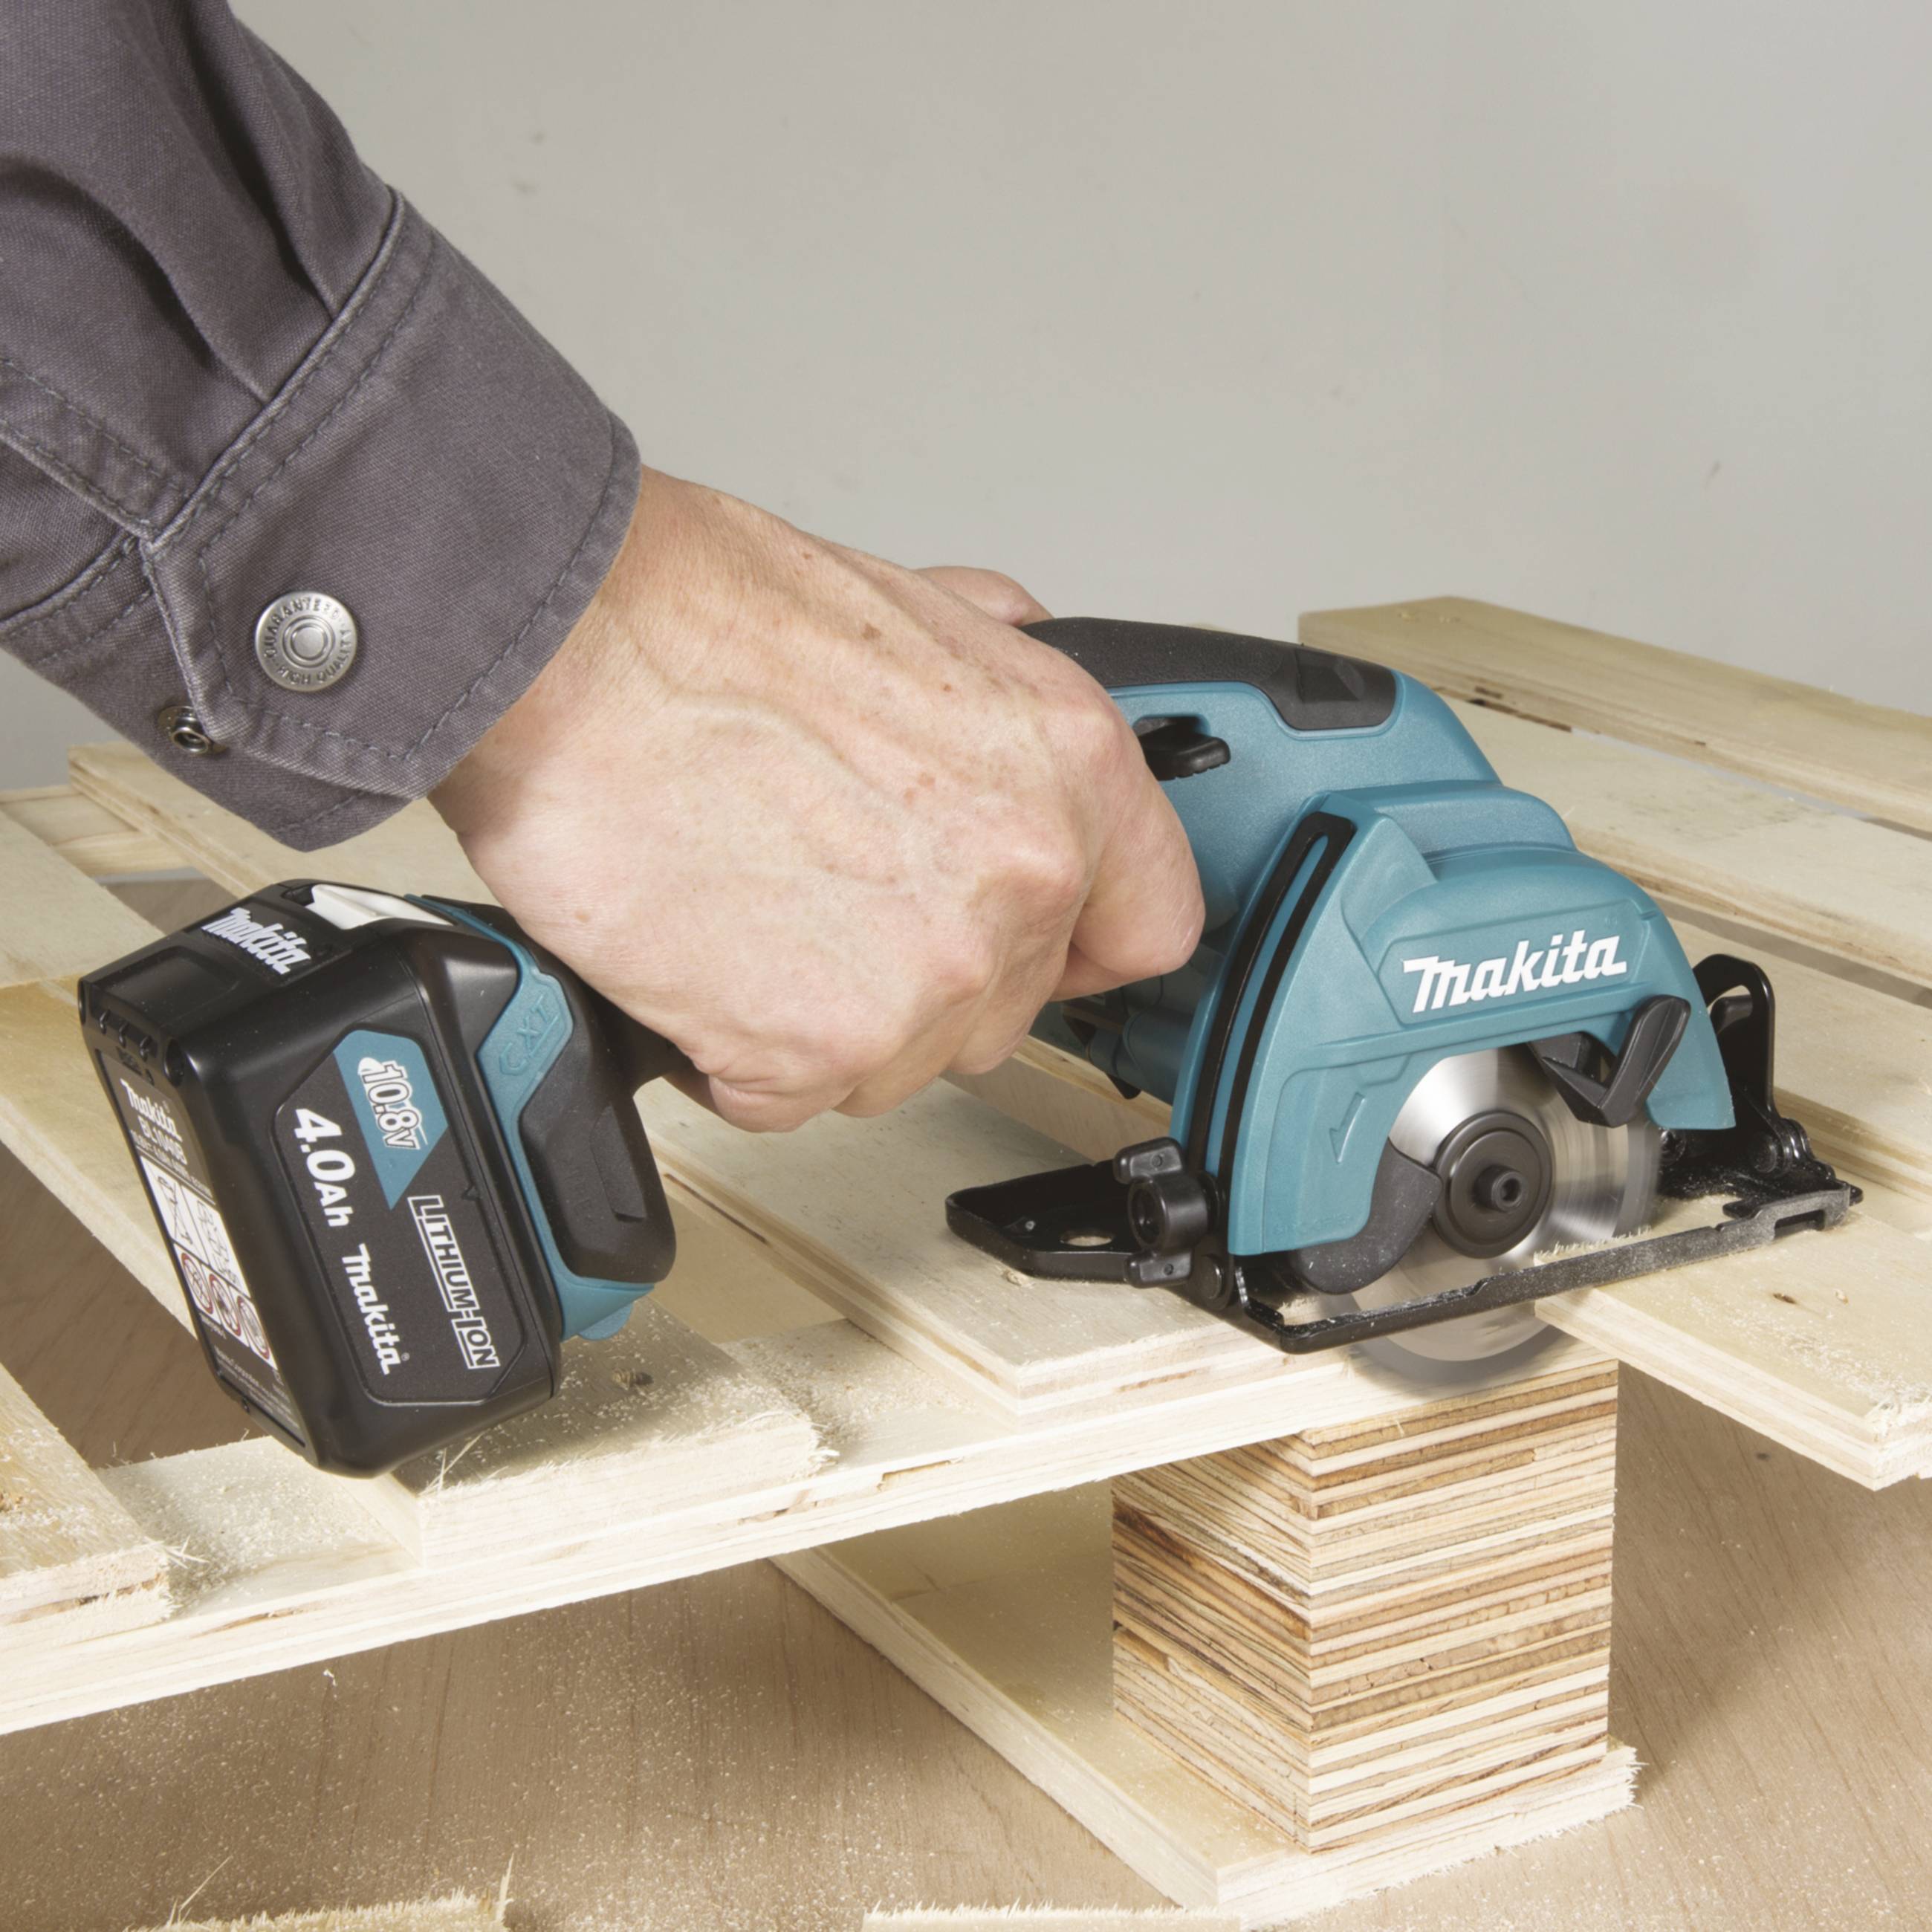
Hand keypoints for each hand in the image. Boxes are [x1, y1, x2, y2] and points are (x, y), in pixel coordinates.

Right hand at [432, 468, 1203, 1129]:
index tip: (1036, 953)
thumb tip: (1013, 740)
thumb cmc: (705, 623)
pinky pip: (788, 1098)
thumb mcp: (914, 617)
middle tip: (822, 902)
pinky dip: (736, 1053)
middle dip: (918, 979)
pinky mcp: (820, 1050)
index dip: (1080, 947)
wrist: (570, 654)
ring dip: (821, 1019)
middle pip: (1003, 1011)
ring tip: (747, 912)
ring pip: (896, 1066)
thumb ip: (1000, 704)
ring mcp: (929, 977)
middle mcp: (1022, 877)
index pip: (1151, 924)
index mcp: (1067, 768)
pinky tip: (702, 958)